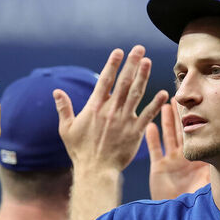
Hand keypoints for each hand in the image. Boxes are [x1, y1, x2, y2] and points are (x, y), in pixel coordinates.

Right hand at [55, 45, 167, 219]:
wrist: (95, 171)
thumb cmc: (80, 151)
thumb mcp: (66, 129)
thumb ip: (63, 108)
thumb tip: (56, 91)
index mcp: (94, 107)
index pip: (104, 80)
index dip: (112, 64)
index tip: (119, 51)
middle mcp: (110, 110)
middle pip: (123, 82)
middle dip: (132, 63)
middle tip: (139, 49)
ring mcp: (124, 120)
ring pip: (136, 94)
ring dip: (143, 76)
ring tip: (148, 61)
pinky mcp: (135, 132)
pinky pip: (148, 115)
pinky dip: (156, 104)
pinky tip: (163, 93)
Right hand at [146, 101, 209, 199]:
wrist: (179, 217)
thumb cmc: (197, 201)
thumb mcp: (207, 183)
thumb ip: (214, 171)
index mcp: (198, 159)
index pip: (198, 135)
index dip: (198, 120)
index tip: (199, 104)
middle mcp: (185, 158)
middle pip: (182, 131)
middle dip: (181, 114)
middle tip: (180, 97)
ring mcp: (171, 162)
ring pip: (168, 136)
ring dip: (167, 121)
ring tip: (165, 104)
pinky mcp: (159, 168)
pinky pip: (155, 150)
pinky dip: (152, 138)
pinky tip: (150, 125)